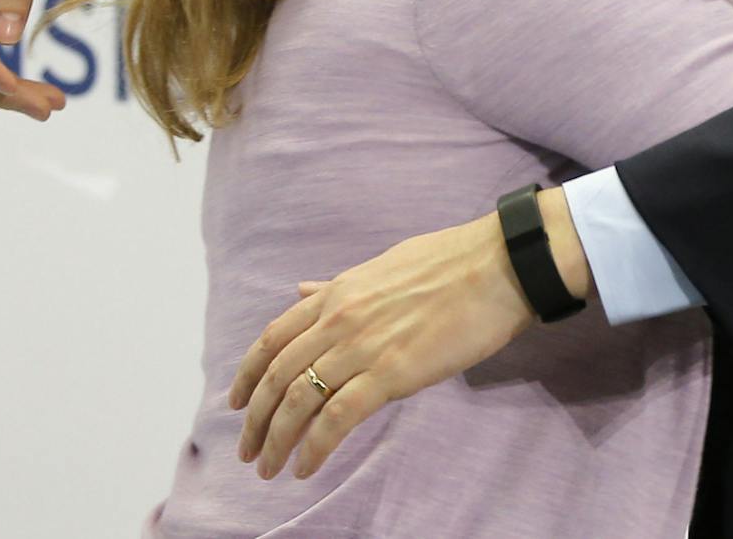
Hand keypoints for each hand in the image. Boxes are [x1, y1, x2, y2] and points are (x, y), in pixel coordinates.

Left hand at [228, 190, 592, 479]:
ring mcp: (361, 347)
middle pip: (277, 377)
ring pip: (298, 402)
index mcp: (336, 293)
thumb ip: (337, 287)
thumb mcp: (380, 267)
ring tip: (269, 468)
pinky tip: (306, 468)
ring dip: (276, 441)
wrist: (497, 266)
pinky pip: (337, 419)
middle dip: (255, 419)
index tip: (235, 403)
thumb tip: (302, 291)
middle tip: (247, 450)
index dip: (247, 376)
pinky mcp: (390, 374)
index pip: (273, 339)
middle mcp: (338, 319)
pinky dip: (315, 448)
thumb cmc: (449, 263)